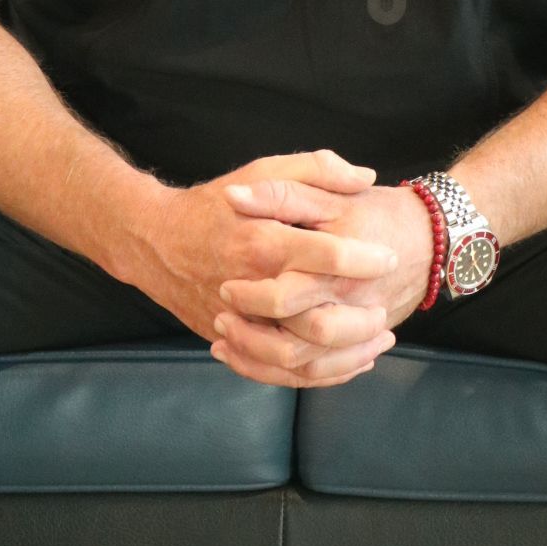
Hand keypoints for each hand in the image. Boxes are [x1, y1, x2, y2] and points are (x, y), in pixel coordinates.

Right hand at [128, 149, 397, 387]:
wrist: (158, 242)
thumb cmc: (216, 204)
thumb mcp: (263, 170)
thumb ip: (316, 170)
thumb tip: (365, 176)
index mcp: (263, 240)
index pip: (325, 256)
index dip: (365, 259)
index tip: (389, 257)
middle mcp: (252, 288)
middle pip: (317, 321)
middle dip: (362, 319)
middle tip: (385, 306)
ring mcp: (241, 322)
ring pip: (302, 358)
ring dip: (348, 355)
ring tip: (378, 338)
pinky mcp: (234, 342)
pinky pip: (280, 373)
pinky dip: (319, 375)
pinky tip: (348, 361)